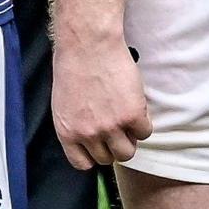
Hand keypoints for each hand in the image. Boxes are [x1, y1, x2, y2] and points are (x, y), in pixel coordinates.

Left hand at [54, 35, 148, 170]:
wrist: (89, 44)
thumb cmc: (73, 66)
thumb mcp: (64, 103)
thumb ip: (76, 125)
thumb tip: (90, 136)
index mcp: (67, 132)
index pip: (83, 163)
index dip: (95, 153)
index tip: (101, 144)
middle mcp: (88, 134)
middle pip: (108, 158)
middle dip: (114, 144)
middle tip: (118, 127)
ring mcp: (110, 127)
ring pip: (128, 152)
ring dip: (131, 139)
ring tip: (128, 120)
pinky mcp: (131, 115)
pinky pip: (145, 132)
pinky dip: (144, 122)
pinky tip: (137, 107)